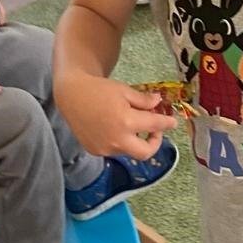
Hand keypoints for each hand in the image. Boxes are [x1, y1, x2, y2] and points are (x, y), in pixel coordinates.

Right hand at [56, 72, 177, 159]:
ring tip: (131, 125)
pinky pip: (114, 150)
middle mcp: (117, 139)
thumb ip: (144, 101)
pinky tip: (115, 128)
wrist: (71, 95)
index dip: (166, 123)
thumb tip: (158, 102)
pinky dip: (120, 141)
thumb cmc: (98, 89)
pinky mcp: (95, 150)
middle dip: (155, 142)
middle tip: (155, 131)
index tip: (172, 122)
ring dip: (135, 140)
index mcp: (126, 122)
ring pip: (129, 150)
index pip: (155, 126)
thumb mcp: (124, 91)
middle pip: (145, 152)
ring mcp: (105, 148)